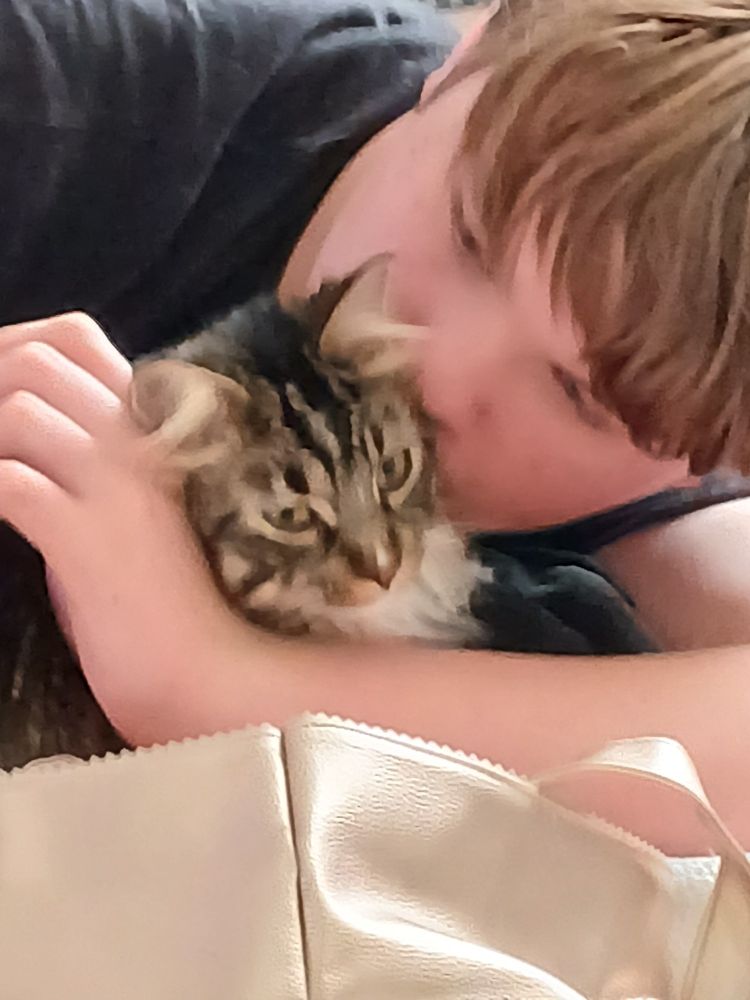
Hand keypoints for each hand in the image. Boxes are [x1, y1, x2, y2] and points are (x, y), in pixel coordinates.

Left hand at [0, 312, 240, 735]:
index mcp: (154, 425)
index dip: (9, 346)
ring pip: (18, 408)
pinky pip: (10, 482)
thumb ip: (98, 453)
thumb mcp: (141, 502)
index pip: (73, 335)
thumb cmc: (170, 593)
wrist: (209, 668)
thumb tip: (25, 426)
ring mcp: (119, 487)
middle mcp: (141, 440)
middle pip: (36, 360)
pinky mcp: (91, 540)